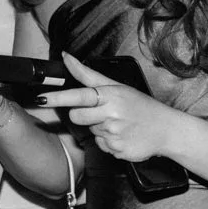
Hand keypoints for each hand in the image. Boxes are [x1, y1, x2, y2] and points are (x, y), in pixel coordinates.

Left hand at [39, 52, 181, 163]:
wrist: (167, 130)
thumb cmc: (140, 106)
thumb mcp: (117, 86)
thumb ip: (87, 74)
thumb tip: (65, 57)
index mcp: (110, 96)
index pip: (79, 96)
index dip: (57, 98)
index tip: (40, 99)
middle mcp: (112, 115)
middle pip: (77, 117)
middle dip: (84, 116)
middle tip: (104, 113)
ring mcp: (115, 135)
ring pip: (91, 132)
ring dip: (100, 129)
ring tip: (119, 125)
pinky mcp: (117, 151)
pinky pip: (102, 147)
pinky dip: (110, 143)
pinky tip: (123, 137)